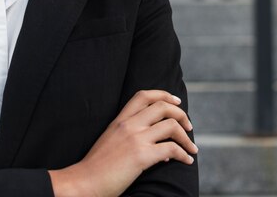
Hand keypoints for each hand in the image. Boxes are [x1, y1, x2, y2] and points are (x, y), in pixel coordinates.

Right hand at [49, 90, 197, 196]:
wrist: (84, 181)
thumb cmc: (97, 166)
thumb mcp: (110, 141)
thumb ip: (129, 136)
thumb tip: (159, 145)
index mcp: (119, 120)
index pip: (143, 96)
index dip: (163, 95)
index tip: (176, 102)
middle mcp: (128, 125)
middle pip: (163, 107)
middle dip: (181, 115)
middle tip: (188, 127)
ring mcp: (135, 139)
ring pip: (171, 126)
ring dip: (187, 137)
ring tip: (192, 148)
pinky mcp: (141, 156)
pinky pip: (172, 148)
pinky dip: (184, 154)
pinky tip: (186, 161)